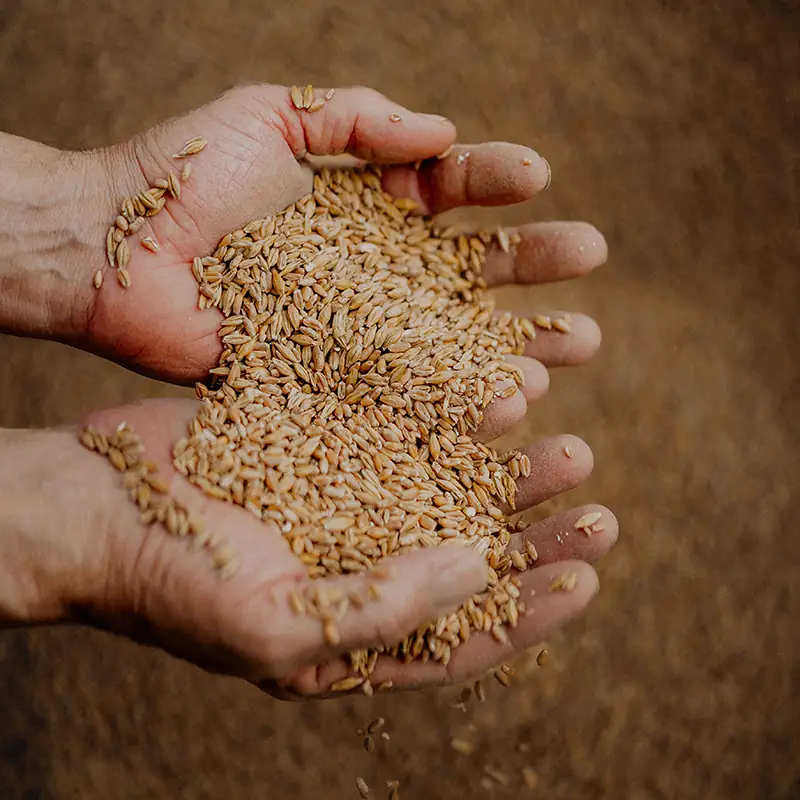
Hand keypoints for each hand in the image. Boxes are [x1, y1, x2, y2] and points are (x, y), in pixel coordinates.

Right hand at [0, 398, 615, 697]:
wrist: (91, 504)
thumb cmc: (170, 584)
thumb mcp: (277, 627)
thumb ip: (384, 608)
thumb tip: (483, 572)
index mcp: (354, 631)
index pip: (464, 637)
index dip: (530, 613)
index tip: (584, 579)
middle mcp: (362, 562)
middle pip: (472, 557)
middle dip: (536, 536)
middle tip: (595, 506)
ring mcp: (347, 498)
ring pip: (450, 488)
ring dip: (508, 473)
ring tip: (568, 446)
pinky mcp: (327, 441)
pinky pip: (406, 431)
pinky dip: (452, 419)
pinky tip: (498, 395)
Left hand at [68, 83, 605, 382]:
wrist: (111, 250)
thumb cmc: (183, 174)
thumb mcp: (271, 115)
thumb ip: (358, 119)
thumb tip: (445, 132)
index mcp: (366, 207)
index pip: (449, 193)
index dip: (496, 182)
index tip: (537, 177)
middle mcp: (374, 273)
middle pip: (469, 269)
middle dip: (534, 262)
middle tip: (590, 259)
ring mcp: (356, 333)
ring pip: (451, 339)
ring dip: (515, 340)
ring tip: (572, 345)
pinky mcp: (329, 384)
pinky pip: (400, 392)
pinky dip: (452, 399)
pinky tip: (502, 405)